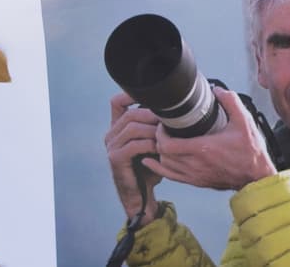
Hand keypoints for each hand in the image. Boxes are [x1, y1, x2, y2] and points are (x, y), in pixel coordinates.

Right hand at [105, 92, 161, 224]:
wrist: (142, 194)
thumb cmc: (150, 167)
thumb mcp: (154, 142)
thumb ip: (157, 125)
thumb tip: (178, 107)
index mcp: (118, 127)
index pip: (117, 102)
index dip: (131, 94)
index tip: (153, 95)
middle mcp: (111, 134)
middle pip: (130, 114)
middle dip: (152, 114)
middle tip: (170, 119)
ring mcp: (111, 146)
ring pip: (132, 127)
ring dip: (153, 129)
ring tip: (168, 134)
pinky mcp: (115, 159)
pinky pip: (133, 145)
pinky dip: (150, 144)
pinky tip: (161, 148)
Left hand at [143, 87, 277, 190]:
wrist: (256, 175)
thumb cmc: (250, 152)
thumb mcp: (244, 122)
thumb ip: (231, 102)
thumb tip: (217, 90)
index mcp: (203, 149)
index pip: (167, 144)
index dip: (160, 133)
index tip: (163, 123)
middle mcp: (195, 164)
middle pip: (162, 154)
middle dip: (158, 140)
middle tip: (162, 129)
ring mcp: (194, 175)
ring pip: (165, 166)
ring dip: (159, 153)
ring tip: (160, 141)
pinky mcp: (196, 181)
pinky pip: (171, 177)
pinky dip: (160, 168)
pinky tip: (154, 162)